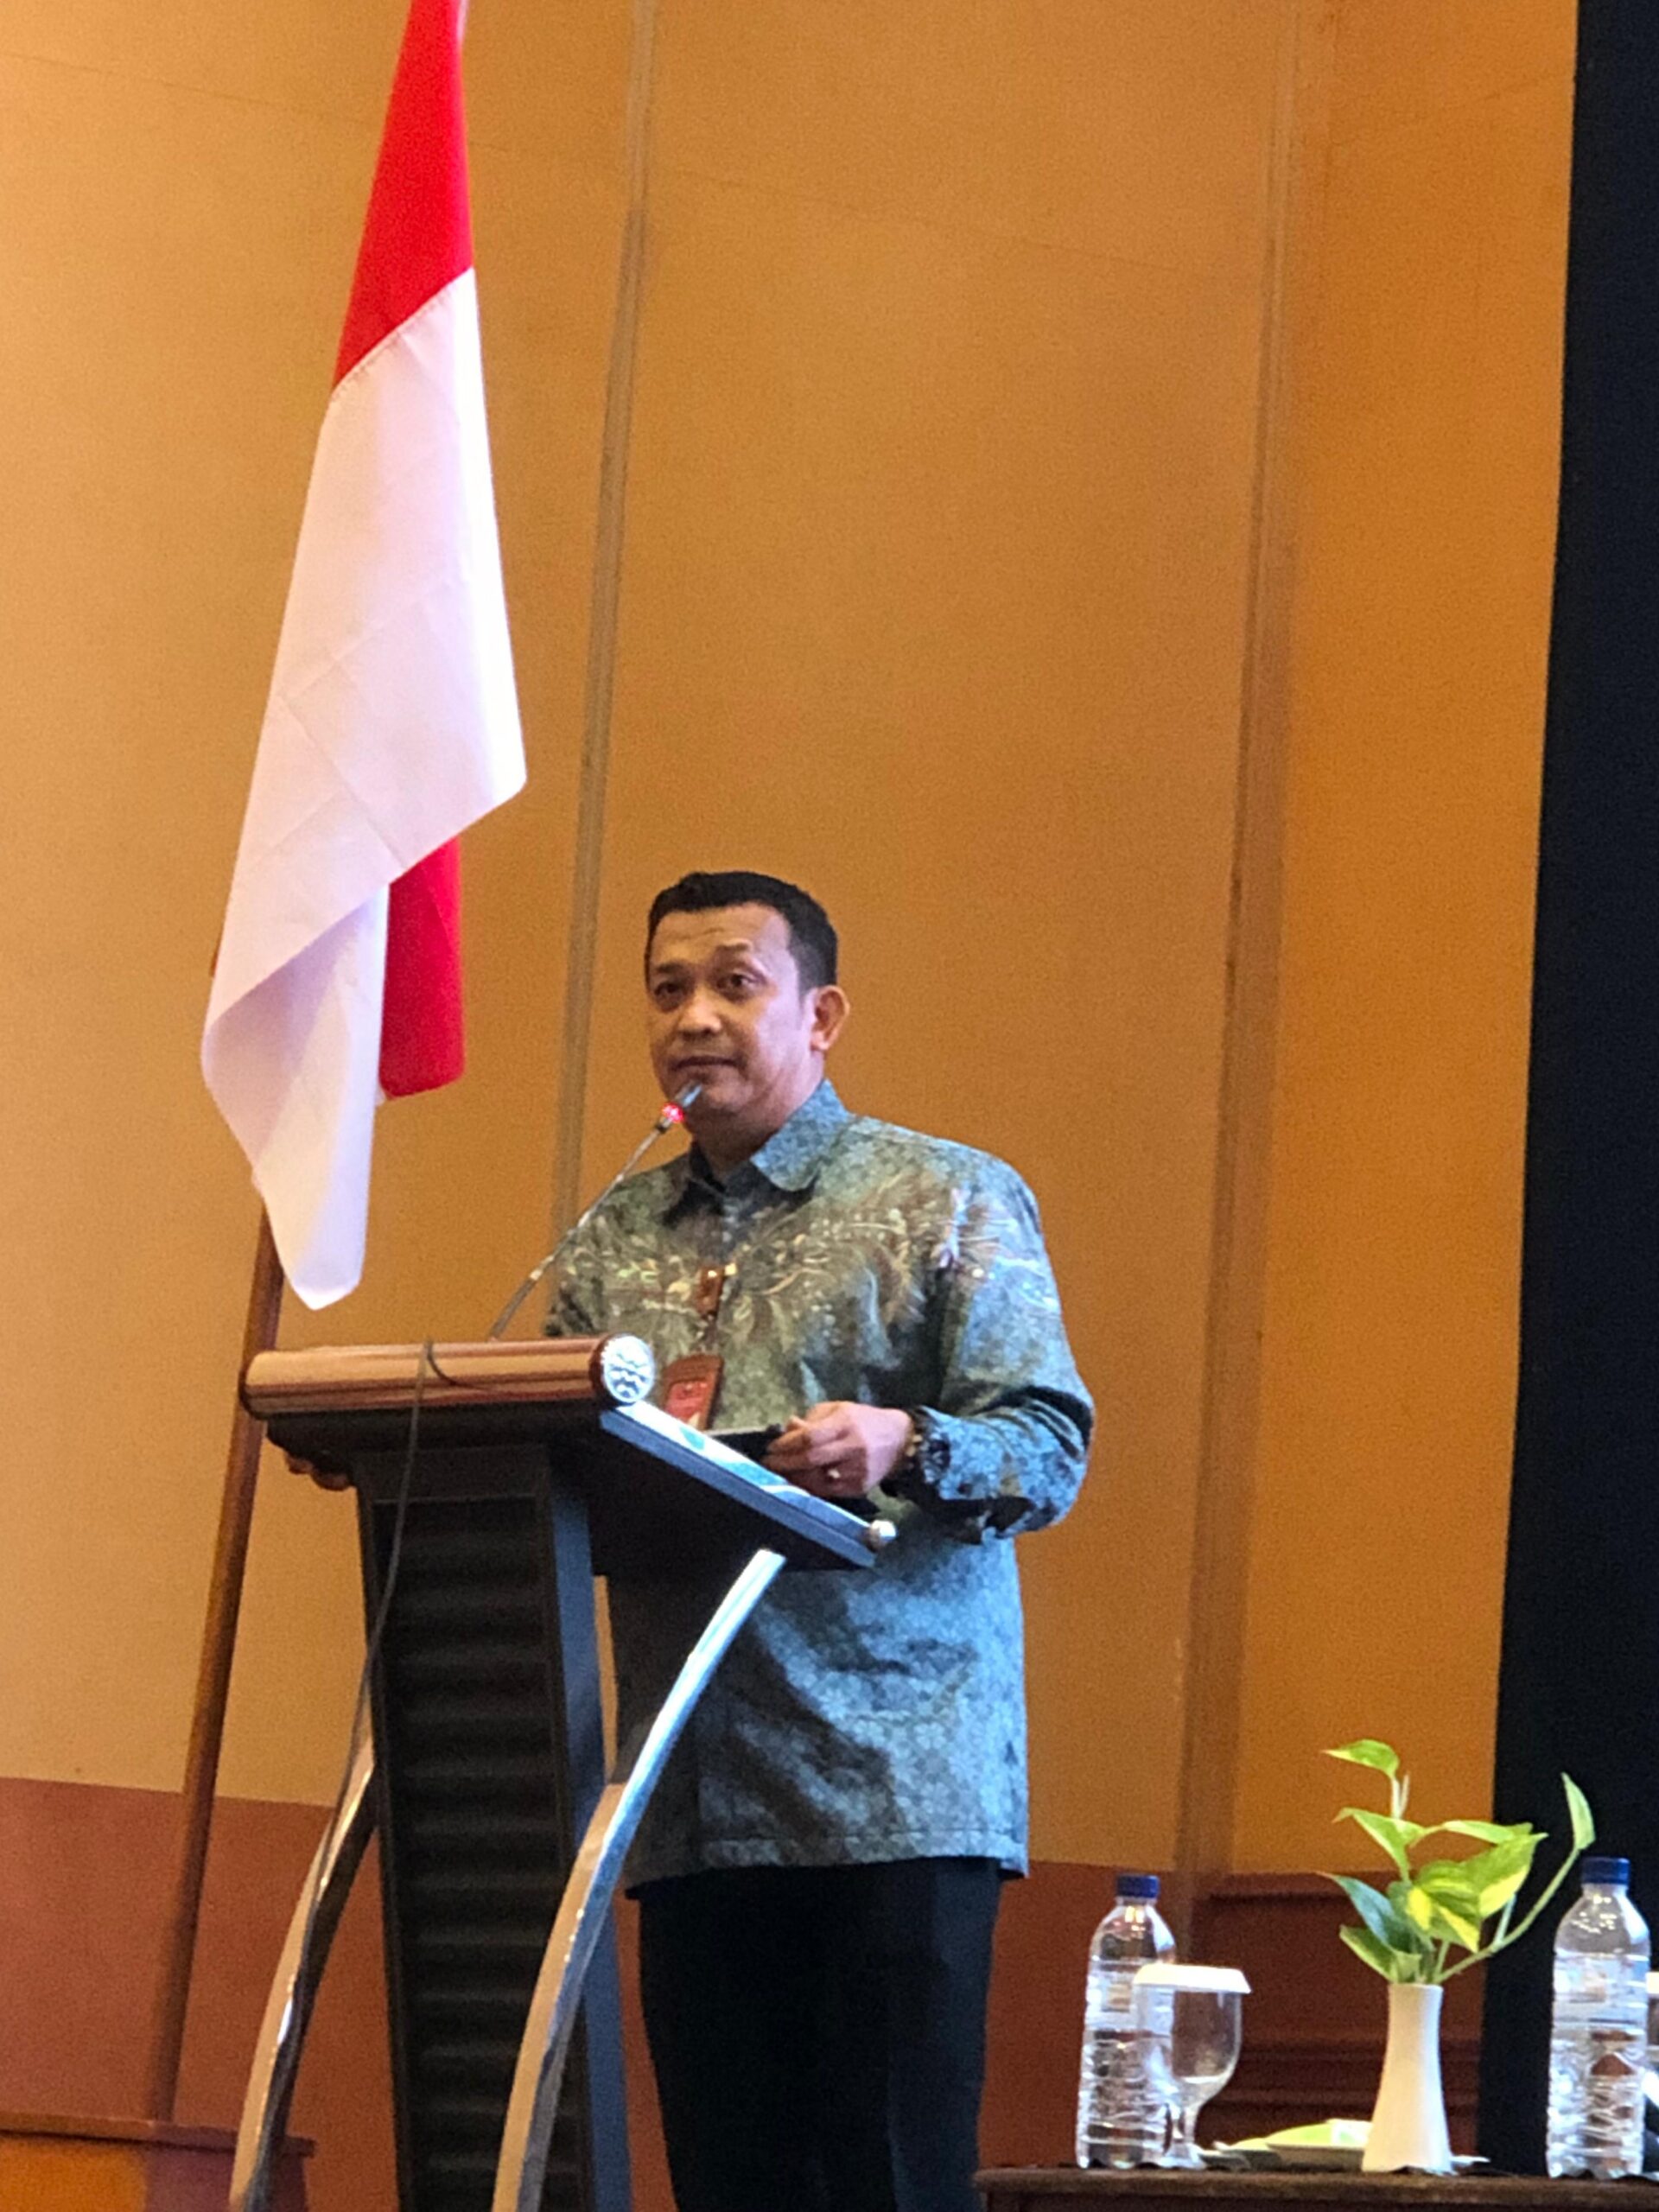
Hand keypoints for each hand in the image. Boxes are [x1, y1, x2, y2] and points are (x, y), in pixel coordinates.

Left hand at [763, 1402, 912, 1499]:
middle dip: (785, 1462)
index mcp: (846, 1424)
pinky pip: (828, 1491)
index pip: (810, 1436)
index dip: (787, 1443)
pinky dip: (810, 1487)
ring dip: (794, 1477)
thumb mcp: (839, 1410)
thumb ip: (812, 1419)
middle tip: (768, 1463)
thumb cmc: (864, 1421)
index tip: (772, 1447)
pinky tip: (799, 1482)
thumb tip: (787, 1429)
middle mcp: (852, 1447)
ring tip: (780, 1473)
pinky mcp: (859, 1487)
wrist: (899, 1441)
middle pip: (811, 1459)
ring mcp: (857, 1470)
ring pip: (818, 1479)